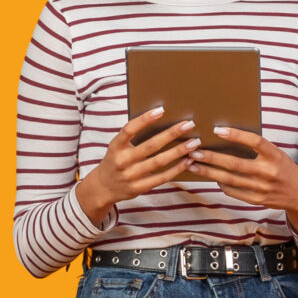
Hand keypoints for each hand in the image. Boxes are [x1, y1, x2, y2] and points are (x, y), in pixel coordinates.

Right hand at [76, 105, 198, 222]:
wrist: (103, 187)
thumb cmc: (116, 161)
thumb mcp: (118, 147)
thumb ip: (134, 137)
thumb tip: (159, 119)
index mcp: (115, 146)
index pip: (129, 130)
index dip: (144, 119)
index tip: (161, 110)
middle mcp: (122, 161)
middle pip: (150, 146)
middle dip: (171, 134)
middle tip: (189, 124)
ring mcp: (130, 176)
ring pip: (159, 162)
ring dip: (178, 151)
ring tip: (194, 142)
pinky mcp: (139, 188)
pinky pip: (162, 178)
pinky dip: (177, 169)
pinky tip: (188, 161)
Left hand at [186, 125, 297, 225]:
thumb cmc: (284, 169)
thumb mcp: (277, 154)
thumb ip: (258, 148)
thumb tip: (228, 138)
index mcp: (276, 156)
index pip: (255, 141)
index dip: (236, 135)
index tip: (217, 130)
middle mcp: (269, 172)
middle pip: (236, 164)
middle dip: (212, 157)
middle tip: (194, 151)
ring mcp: (262, 188)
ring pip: (230, 179)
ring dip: (209, 171)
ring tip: (194, 165)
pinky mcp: (257, 200)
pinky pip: (234, 191)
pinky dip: (221, 184)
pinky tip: (212, 177)